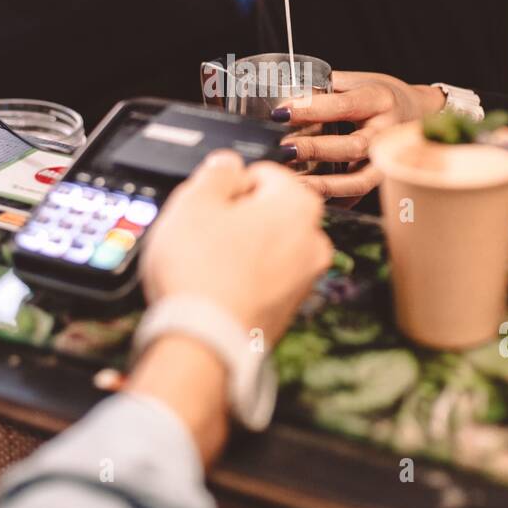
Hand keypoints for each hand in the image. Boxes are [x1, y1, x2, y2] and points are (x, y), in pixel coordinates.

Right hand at [141, 150, 333, 342]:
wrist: (205, 342)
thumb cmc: (200, 273)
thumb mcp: (194, 202)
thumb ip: (216, 172)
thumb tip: (227, 165)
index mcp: (298, 204)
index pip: (264, 172)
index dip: (230, 185)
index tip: (210, 203)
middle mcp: (313, 240)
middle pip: (269, 210)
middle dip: (237, 217)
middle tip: (204, 232)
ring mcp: (305, 278)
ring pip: (268, 245)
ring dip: (241, 247)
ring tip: (208, 262)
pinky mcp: (290, 308)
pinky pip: (266, 277)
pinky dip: (246, 276)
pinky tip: (218, 286)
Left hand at [278, 72, 445, 200]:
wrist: (418, 112)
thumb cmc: (381, 95)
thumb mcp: (359, 81)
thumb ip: (326, 87)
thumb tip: (287, 97)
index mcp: (379, 100)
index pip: (343, 105)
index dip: (311, 109)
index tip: (281, 112)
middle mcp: (387, 132)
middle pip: (352, 146)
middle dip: (315, 149)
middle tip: (284, 150)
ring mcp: (387, 159)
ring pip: (359, 180)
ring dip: (324, 184)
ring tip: (294, 183)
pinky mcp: (382, 179)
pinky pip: (358, 195)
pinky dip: (335, 200)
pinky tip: (311, 198)